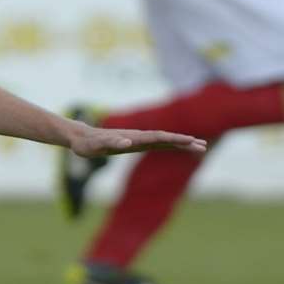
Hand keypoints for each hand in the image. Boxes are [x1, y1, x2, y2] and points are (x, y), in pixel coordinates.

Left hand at [66, 121, 206, 158]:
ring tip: (199, 146)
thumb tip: (128, 142)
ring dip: (181, 143)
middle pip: (166, 139)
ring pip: (164, 141)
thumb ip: (111, 143)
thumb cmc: (87, 144)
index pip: (159, 138)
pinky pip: (156, 144)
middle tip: (204, 146)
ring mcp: (137, 140)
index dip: (175, 140)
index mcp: (133, 137)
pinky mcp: (134, 144)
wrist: (79, 137)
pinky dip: (170, 144)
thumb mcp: (97, 146)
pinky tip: (179, 146)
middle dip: (185, 142)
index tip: (191, 142)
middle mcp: (138, 137)